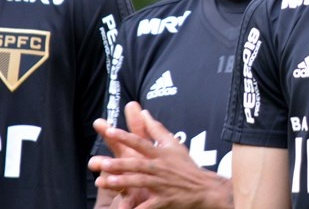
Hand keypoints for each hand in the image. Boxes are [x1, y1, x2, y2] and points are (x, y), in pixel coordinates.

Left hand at [89, 102, 232, 208]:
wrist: (204, 188)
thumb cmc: (186, 166)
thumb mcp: (174, 144)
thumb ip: (156, 129)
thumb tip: (143, 113)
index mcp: (161, 154)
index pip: (141, 143)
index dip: (126, 137)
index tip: (110, 131)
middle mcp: (160, 168)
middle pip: (137, 164)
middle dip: (119, 164)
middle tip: (101, 163)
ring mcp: (162, 184)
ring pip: (140, 182)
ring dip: (123, 182)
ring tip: (106, 181)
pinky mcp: (164, 200)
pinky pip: (149, 205)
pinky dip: (138, 208)